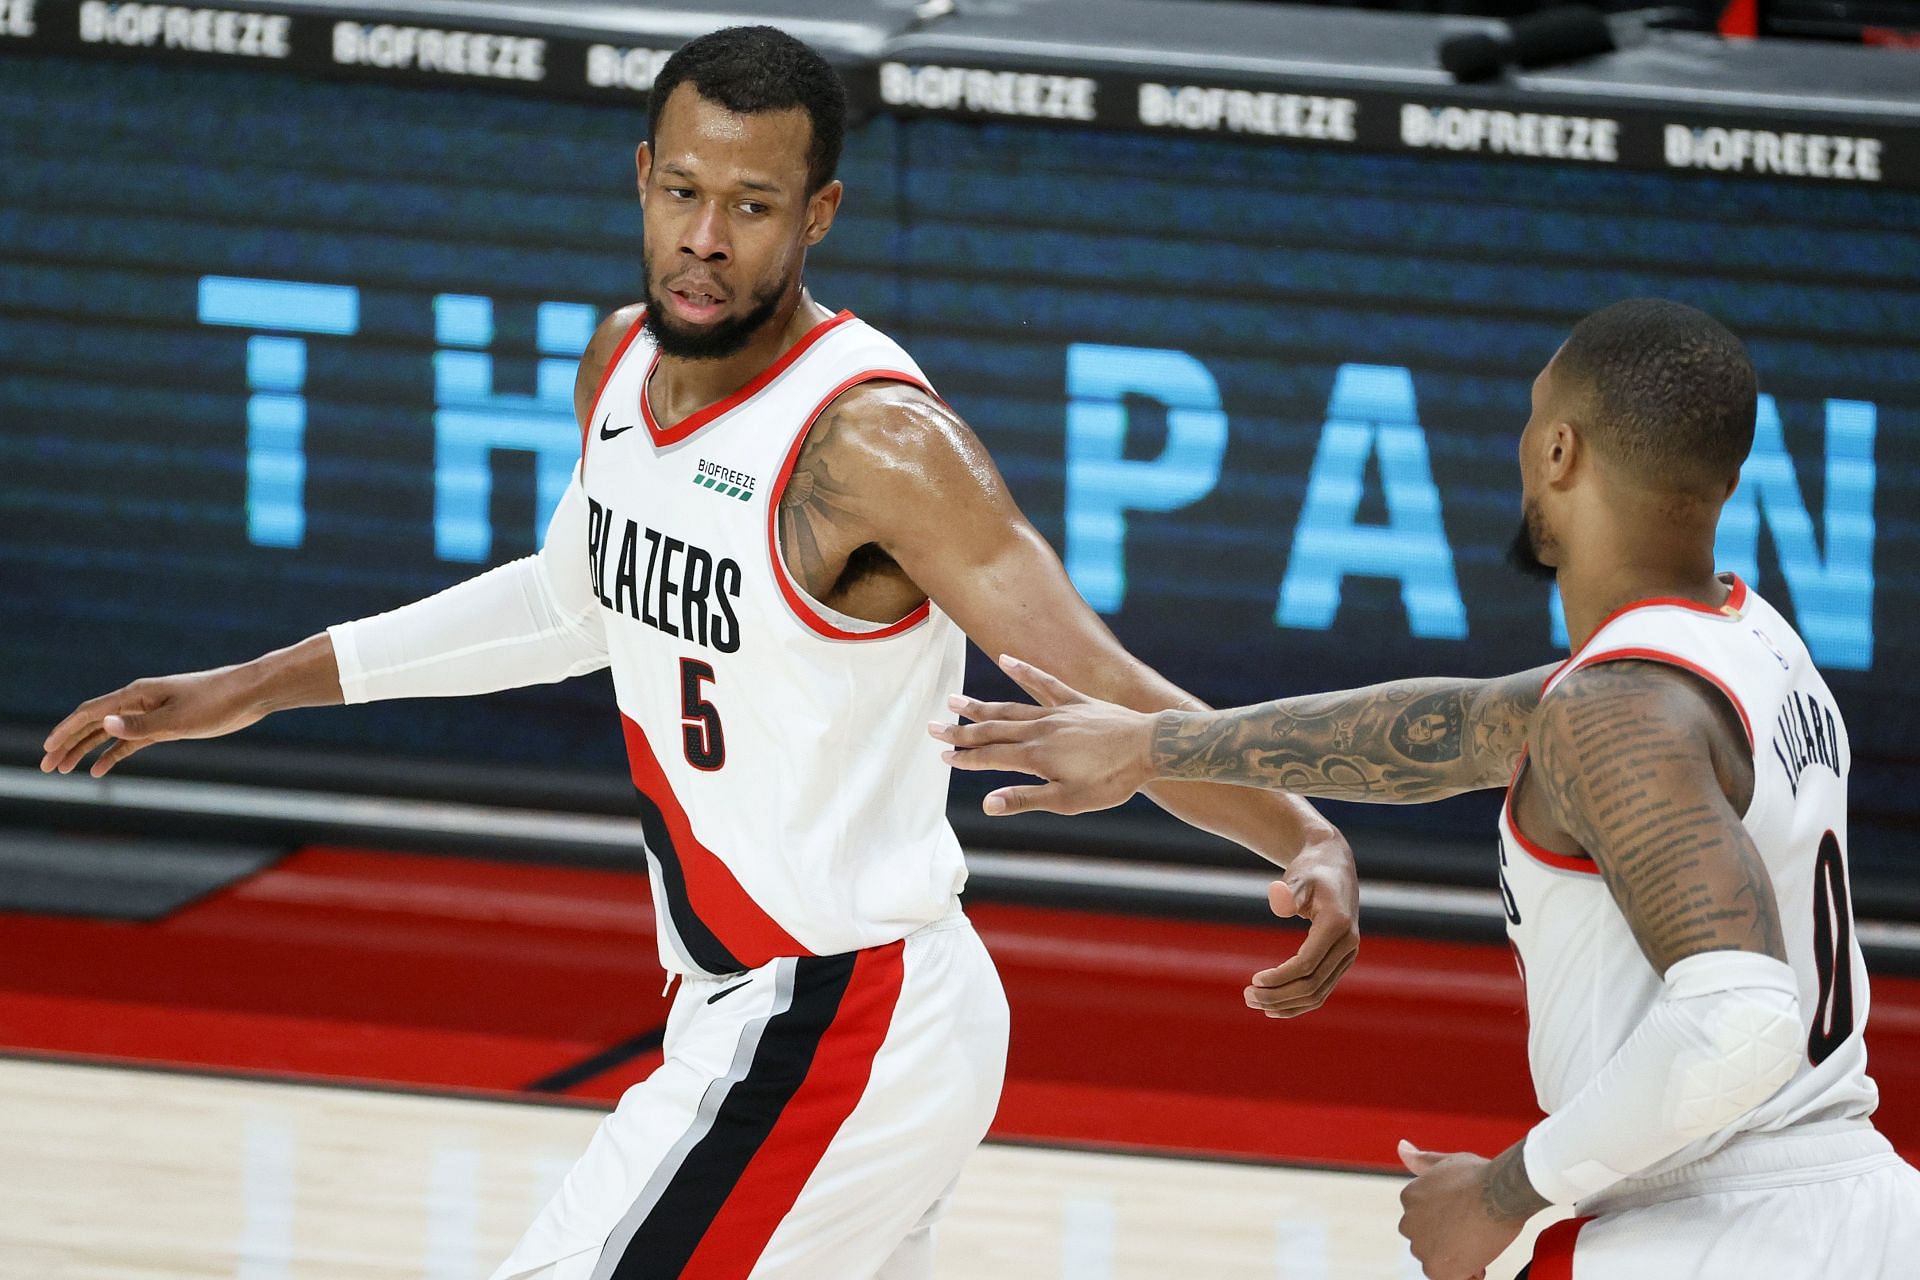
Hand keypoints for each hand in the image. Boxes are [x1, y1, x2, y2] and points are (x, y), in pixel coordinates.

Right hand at [40, 666, 273, 777]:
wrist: (249, 694)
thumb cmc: (216, 702)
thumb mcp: (178, 719)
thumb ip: (140, 725)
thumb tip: (103, 724)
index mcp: (136, 694)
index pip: (91, 713)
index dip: (66, 731)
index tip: (46, 749)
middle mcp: (139, 701)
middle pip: (94, 723)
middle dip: (69, 744)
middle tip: (47, 766)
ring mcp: (152, 713)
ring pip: (110, 733)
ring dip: (86, 750)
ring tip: (64, 769)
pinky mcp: (167, 724)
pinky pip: (132, 741)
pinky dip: (114, 753)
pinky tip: (99, 769)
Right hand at [929, 654, 1157, 815]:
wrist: (1150, 748)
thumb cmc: (1112, 781)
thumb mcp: (1069, 800)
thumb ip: (1025, 799)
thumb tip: (986, 804)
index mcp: (1036, 757)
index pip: (991, 757)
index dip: (965, 757)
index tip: (943, 755)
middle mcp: (1040, 730)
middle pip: (993, 729)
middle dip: (961, 731)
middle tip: (932, 727)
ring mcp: (1057, 712)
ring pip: (1011, 706)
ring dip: (981, 705)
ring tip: (955, 699)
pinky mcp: (1076, 700)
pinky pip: (1045, 682)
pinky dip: (1024, 670)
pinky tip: (1006, 658)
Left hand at [1243, 837, 1360, 1017]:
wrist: (1334, 867)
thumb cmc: (1311, 871)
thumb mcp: (1299, 875)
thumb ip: (1289, 889)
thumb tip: (1278, 898)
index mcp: (1337, 925)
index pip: (1307, 963)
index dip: (1280, 977)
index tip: (1254, 980)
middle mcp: (1348, 944)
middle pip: (1312, 984)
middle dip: (1278, 995)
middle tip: (1246, 996)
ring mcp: (1347, 956)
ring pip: (1318, 994)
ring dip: (1286, 1003)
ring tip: (1253, 1001)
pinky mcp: (1340, 962)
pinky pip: (1321, 990)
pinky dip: (1298, 1003)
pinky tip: (1273, 1008)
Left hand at [1396, 1141, 1533, 1279]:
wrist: (1500, 1192)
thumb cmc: (1479, 1176)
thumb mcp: (1447, 1162)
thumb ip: (1422, 1161)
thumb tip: (1401, 1147)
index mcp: (1409, 1197)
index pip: (1423, 1219)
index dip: (1447, 1222)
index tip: (1466, 1217)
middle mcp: (1409, 1223)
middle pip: (1427, 1241)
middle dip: (1447, 1241)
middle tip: (1474, 1233)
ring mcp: (1422, 1247)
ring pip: (1436, 1260)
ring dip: (1455, 1258)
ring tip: (1479, 1245)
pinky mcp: (1438, 1268)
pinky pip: (1446, 1279)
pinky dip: (1464, 1274)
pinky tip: (1479, 1263)